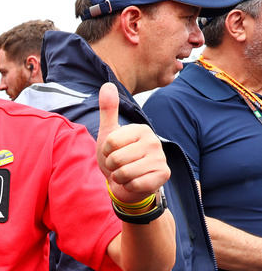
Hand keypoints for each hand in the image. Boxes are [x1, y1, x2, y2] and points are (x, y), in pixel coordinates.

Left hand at [96, 83, 169, 204]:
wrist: (127, 183)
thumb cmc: (117, 157)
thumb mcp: (108, 133)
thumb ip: (108, 110)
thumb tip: (107, 84)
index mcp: (141, 129)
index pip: (110, 142)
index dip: (106, 151)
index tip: (113, 152)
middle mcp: (154, 141)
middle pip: (116, 158)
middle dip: (112, 166)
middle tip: (119, 165)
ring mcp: (161, 159)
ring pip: (124, 172)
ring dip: (119, 177)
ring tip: (126, 173)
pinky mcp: (164, 175)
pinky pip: (135, 184)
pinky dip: (129, 186)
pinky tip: (135, 182)